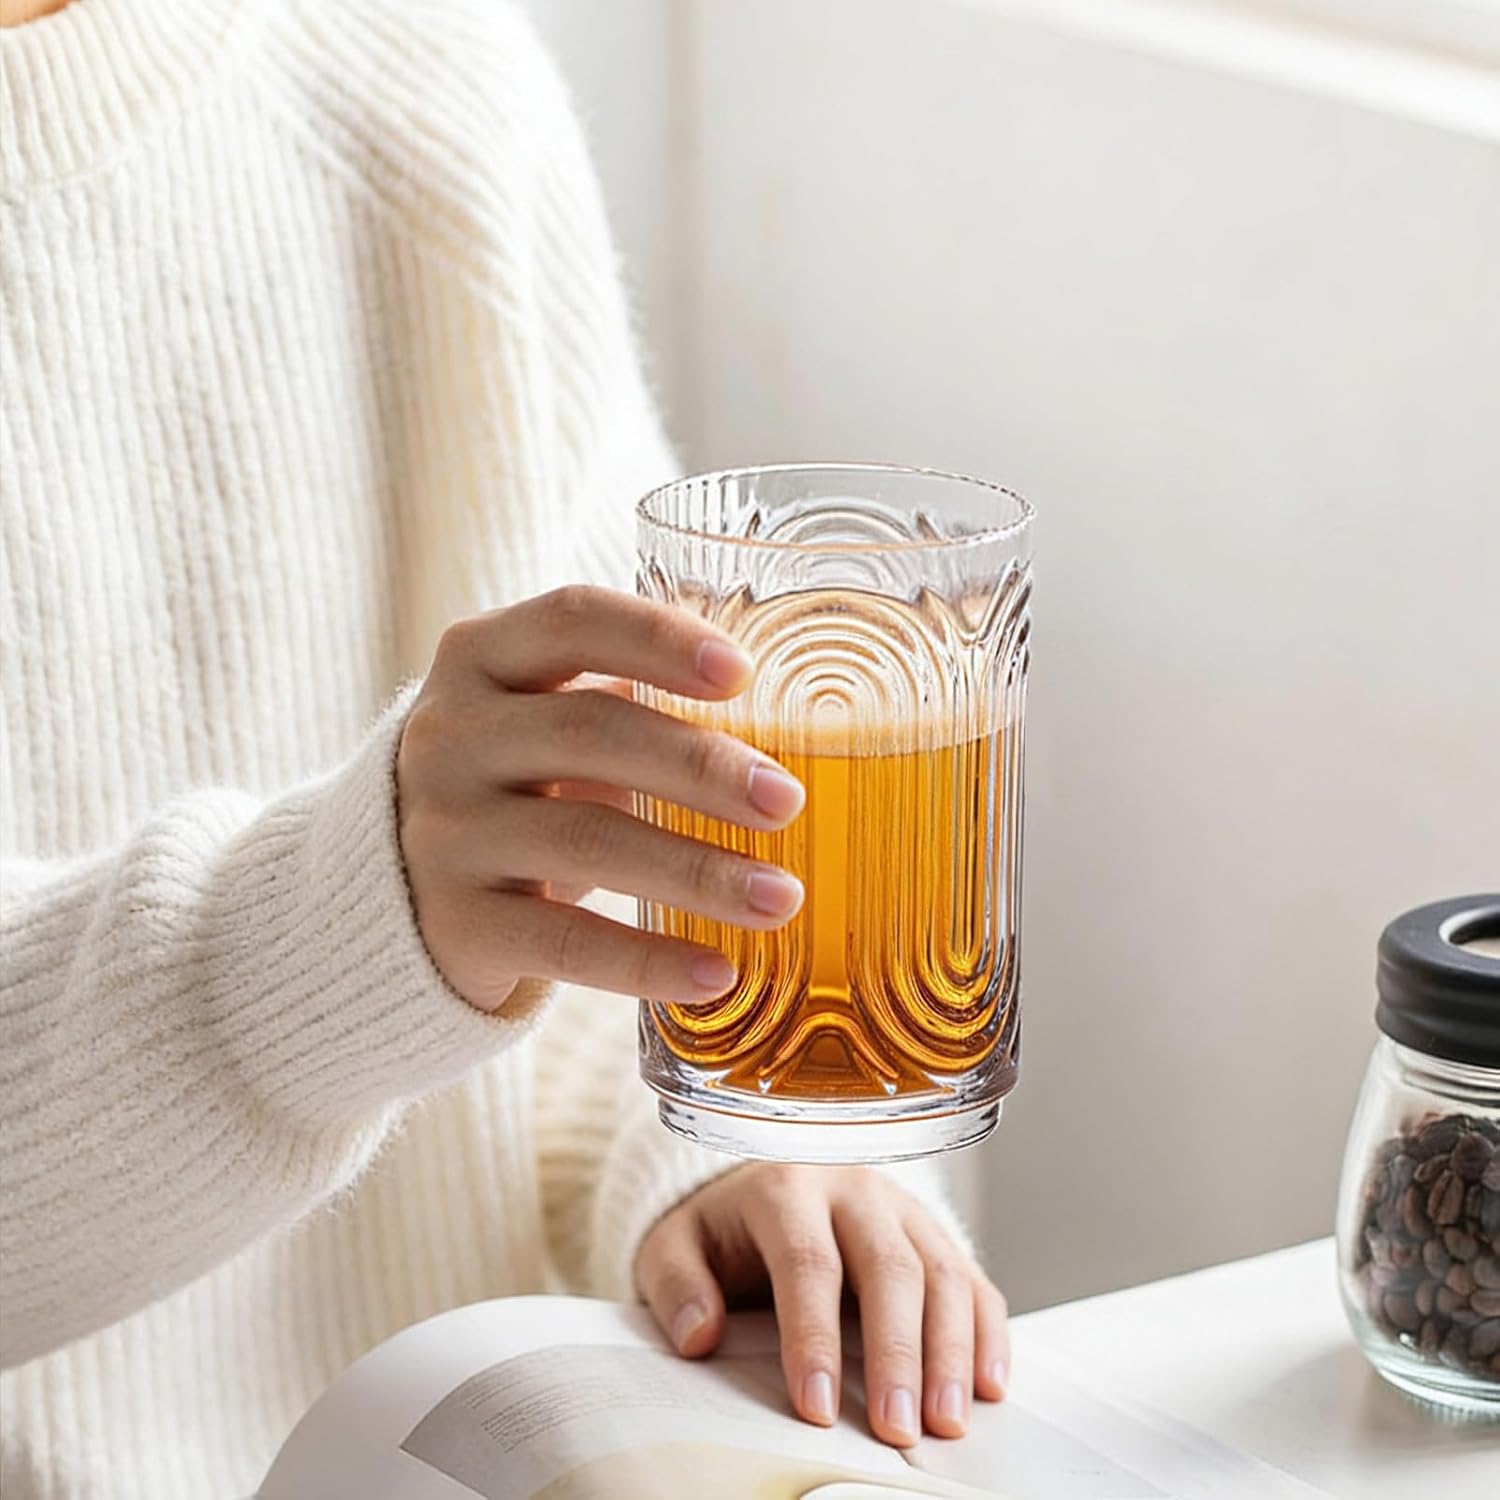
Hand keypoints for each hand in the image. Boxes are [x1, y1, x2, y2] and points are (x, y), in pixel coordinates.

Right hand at [396, 586, 805, 1011]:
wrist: (389, 889)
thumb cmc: (512, 782)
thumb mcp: (544, 719)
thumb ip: (629, 699)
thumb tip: (788, 711)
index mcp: (481, 658)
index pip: (571, 619)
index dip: (658, 640)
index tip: (743, 672)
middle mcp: (451, 735)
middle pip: (591, 732)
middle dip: (701, 767)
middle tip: (788, 801)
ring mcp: (446, 831)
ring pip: (586, 840)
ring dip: (697, 871)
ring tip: (780, 897)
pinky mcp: (455, 923)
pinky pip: (564, 941)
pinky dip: (648, 961)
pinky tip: (718, 974)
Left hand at [635, 1164, 1009, 1446]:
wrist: (765, 1179)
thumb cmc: (723, 1228)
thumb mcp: (675, 1243)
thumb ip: (677, 1284)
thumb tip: (700, 1335)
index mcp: (785, 1187)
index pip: (807, 1261)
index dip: (813, 1336)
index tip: (815, 1406)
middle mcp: (852, 1188)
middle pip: (889, 1266)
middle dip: (897, 1353)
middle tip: (898, 1428)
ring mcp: (901, 1207)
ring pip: (942, 1270)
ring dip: (951, 1350)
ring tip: (948, 1421)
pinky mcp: (933, 1232)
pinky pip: (973, 1276)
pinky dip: (988, 1330)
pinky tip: (989, 1384)